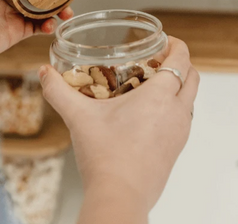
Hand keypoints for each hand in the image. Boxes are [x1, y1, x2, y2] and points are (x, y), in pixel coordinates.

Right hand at [39, 37, 198, 223]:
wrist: (120, 197)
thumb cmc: (105, 157)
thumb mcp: (79, 117)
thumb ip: (58, 91)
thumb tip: (44, 73)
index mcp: (160, 96)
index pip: (182, 58)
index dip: (177, 45)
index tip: (165, 40)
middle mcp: (177, 111)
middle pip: (193, 76)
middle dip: (180, 62)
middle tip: (157, 60)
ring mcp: (180, 131)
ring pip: (190, 98)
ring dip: (178, 86)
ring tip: (152, 85)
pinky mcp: (177, 148)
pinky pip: (183, 118)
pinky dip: (174, 107)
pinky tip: (148, 114)